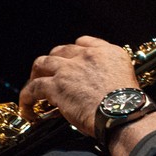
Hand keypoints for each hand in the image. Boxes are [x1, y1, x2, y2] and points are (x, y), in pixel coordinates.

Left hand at [18, 36, 138, 137]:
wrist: (123, 113)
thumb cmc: (128, 104)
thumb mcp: (127, 79)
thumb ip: (110, 76)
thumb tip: (97, 88)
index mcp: (107, 52)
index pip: (84, 42)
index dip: (73, 52)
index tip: (71, 62)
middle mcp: (87, 56)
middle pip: (60, 51)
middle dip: (53, 62)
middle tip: (50, 75)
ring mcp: (69, 69)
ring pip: (42, 63)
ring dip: (36, 74)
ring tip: (33, 85)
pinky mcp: (56, 85)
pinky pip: (33, 87)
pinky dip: (27, 97)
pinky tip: (26, 106)